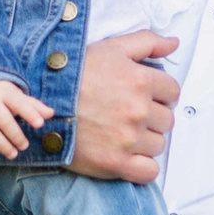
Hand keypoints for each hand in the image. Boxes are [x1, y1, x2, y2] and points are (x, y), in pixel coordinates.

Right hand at [0, 80, 55, 158]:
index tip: (40, 124)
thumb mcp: (16, 96)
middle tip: (24, 146)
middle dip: (16, 136)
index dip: (30, 114)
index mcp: (4, 92)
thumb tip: (51, 113)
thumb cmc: (0, 97)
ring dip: (2, 145)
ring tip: (12, 154)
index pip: (19, 103)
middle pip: (4, 121)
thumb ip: (33, 106)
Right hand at [71, 30, 179, 183]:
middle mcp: (137, 110)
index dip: (160, 94)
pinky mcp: (116, 163)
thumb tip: (174, 43)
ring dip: (146, 141)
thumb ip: (146, 42)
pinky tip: (128, 156)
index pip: (173, 92)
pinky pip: (148, 172)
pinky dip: (142, 167)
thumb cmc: (73, 75)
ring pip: (158, 145)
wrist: (39, 103)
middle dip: (153, 118)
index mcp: (140, 80)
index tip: (144, 97)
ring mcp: (128, 139)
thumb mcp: (110, 48)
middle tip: (129, 115)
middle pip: (167, 120)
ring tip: (123, 132)